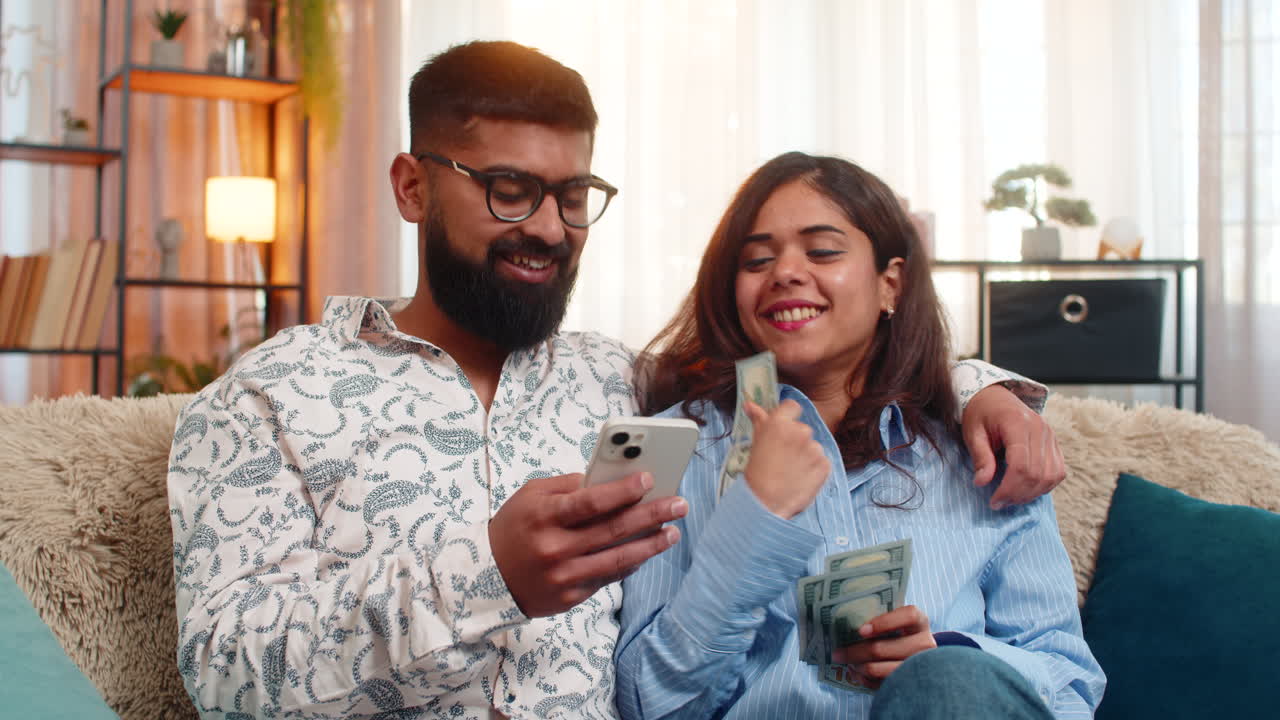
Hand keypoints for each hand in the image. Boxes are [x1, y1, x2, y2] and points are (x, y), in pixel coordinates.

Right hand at [489, 471, 687, 617]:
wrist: (484, 578)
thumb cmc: (512, 528)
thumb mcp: (530, 496)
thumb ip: (568, 486)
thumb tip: (608, 480)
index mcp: (544, 517)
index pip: (590, 502)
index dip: (622, 490)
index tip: (648, 478)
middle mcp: (556, 548)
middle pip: (613, 530)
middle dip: (652, 514)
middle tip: (679, 504)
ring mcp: (564, 576)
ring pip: (618, 559)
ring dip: (651, 545)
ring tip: (673, 531)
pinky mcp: (570, 597)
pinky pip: (609, 578)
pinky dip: (631, 564)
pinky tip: (648, 551)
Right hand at [742, 399, 829, 518]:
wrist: (764, 502)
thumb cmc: (757, 472)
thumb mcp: (756, 442)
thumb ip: (758, 419)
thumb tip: (750, 404)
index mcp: (780, 423)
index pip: (792, 407)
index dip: (789, 417)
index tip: (784, 430)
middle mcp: (800, 432)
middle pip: (802, 429)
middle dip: (796, 440)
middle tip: (783, 457)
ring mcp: (814, 449)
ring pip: (813, 446)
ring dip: (805, 456)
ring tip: (791, 471)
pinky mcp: (825, 465)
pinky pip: (822, 462)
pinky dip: (814, 469)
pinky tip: (800, 478)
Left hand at [831, 605, 935, 689]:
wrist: (917, 657)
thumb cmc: (899, 634)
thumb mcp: (896, 622)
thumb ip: (878, 617)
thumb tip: (844, 622)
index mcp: (919, 622)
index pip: (909, 616)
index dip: (884, 622)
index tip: (861, 630)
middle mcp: (924, 644)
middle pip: (883, 648)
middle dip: (855, 652)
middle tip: (837, 653)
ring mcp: (919, 667)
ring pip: (879, 670)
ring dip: (859, 667)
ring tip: (849, 664)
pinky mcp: (910, 684)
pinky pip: (881, 685)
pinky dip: (865, 680)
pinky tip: (858, 674)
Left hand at [962, 384, 1064, 509]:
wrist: (994, 396)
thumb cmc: (980, 414)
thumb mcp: (972, 433)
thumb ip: (980, 457)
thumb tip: (982, 482)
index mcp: (1017, 423)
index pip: (1021, 465)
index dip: (1009, 488)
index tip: (994, 501)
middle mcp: (1040, 428)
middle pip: (1037, 473)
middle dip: (1018, 494)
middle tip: (999, 504)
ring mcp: (1050, 435)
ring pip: (1052, 475)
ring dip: (1032, 493)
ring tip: (1011, 499)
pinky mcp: (1054, 442)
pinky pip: (1058, 471)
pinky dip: (1045, 485)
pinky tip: (1026, 490)